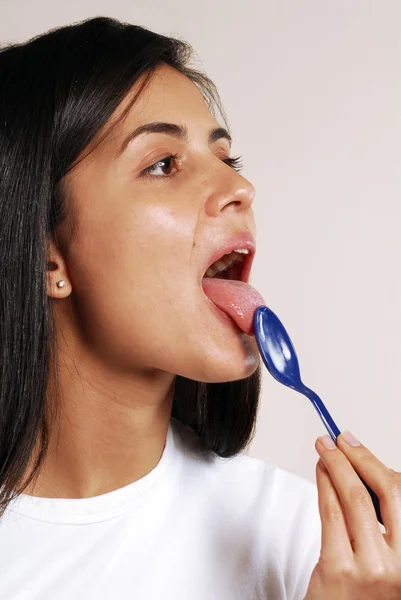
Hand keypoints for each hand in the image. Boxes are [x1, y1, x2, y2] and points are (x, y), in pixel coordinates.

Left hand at [305, 431, 400, 599]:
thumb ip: (382, 518)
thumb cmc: (364, 589)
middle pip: (384, 492)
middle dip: (355, 458)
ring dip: (336, 466)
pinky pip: (331, 514)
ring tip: (324, 450)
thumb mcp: (387, 555)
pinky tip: (320, 472)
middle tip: (336, 439)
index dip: (374, 462)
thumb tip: (362, 467)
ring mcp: (372, 568)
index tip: (355, 443)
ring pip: (354, 499)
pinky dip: (324, 485)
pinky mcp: (340, 569)